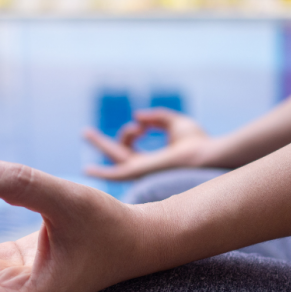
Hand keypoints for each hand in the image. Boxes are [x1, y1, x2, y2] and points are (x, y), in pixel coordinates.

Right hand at [84, 108, 210, 179]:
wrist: (205, 155)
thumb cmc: (197, 142)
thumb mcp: (175, 123)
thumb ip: (157, 118)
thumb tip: (137, 117)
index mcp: (152, 161)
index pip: (130, 146)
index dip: (131, 130)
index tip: (142, 124)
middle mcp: (143, 170)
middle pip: (116, 155)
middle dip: (101, 143)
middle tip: (85, 132)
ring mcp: (140, 173)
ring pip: (112, 159)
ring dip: (100, 144)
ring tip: (85, 132)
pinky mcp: (140, 173)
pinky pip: (115, 175)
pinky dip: (101, 173)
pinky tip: (87, 170)